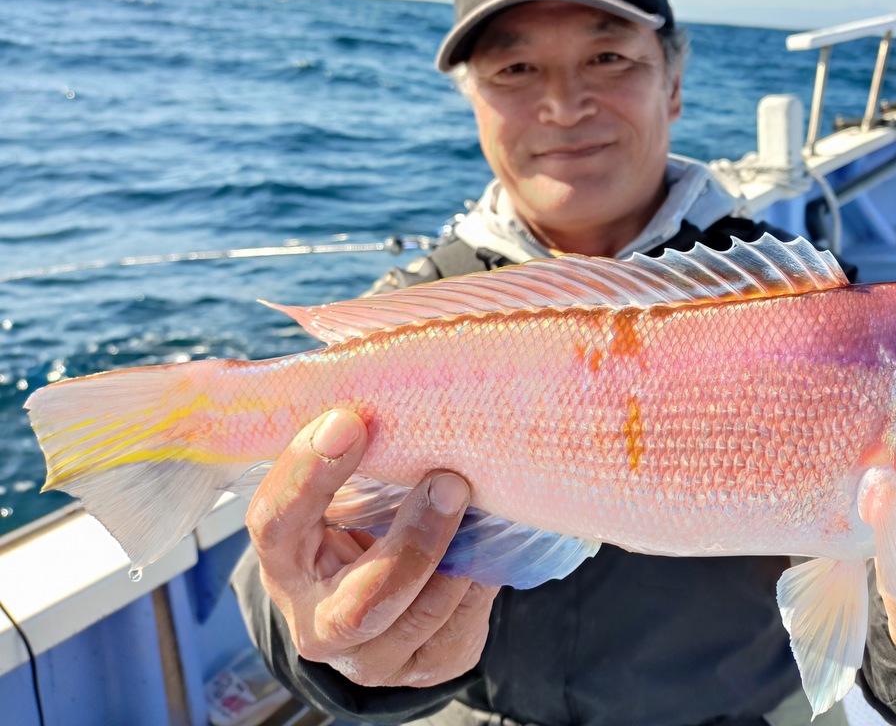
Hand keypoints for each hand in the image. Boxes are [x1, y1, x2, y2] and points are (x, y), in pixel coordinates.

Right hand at [245, 409, 498, 687]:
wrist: (379, 595)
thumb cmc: (362, 512)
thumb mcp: (346, 482)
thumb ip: (356, 440)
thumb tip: (391, 357)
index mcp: (286, 559)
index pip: (277, 522)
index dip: (309, 473)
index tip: (350, 418)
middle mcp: (317, 619)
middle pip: (363, 601)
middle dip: (413, 541)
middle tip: (451, 481)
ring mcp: (370, 656)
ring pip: (421, 618)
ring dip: (459, 558)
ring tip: (481, 507)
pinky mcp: (422, 668)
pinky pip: (458, 631)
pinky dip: (480, 583)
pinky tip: (488, 544)